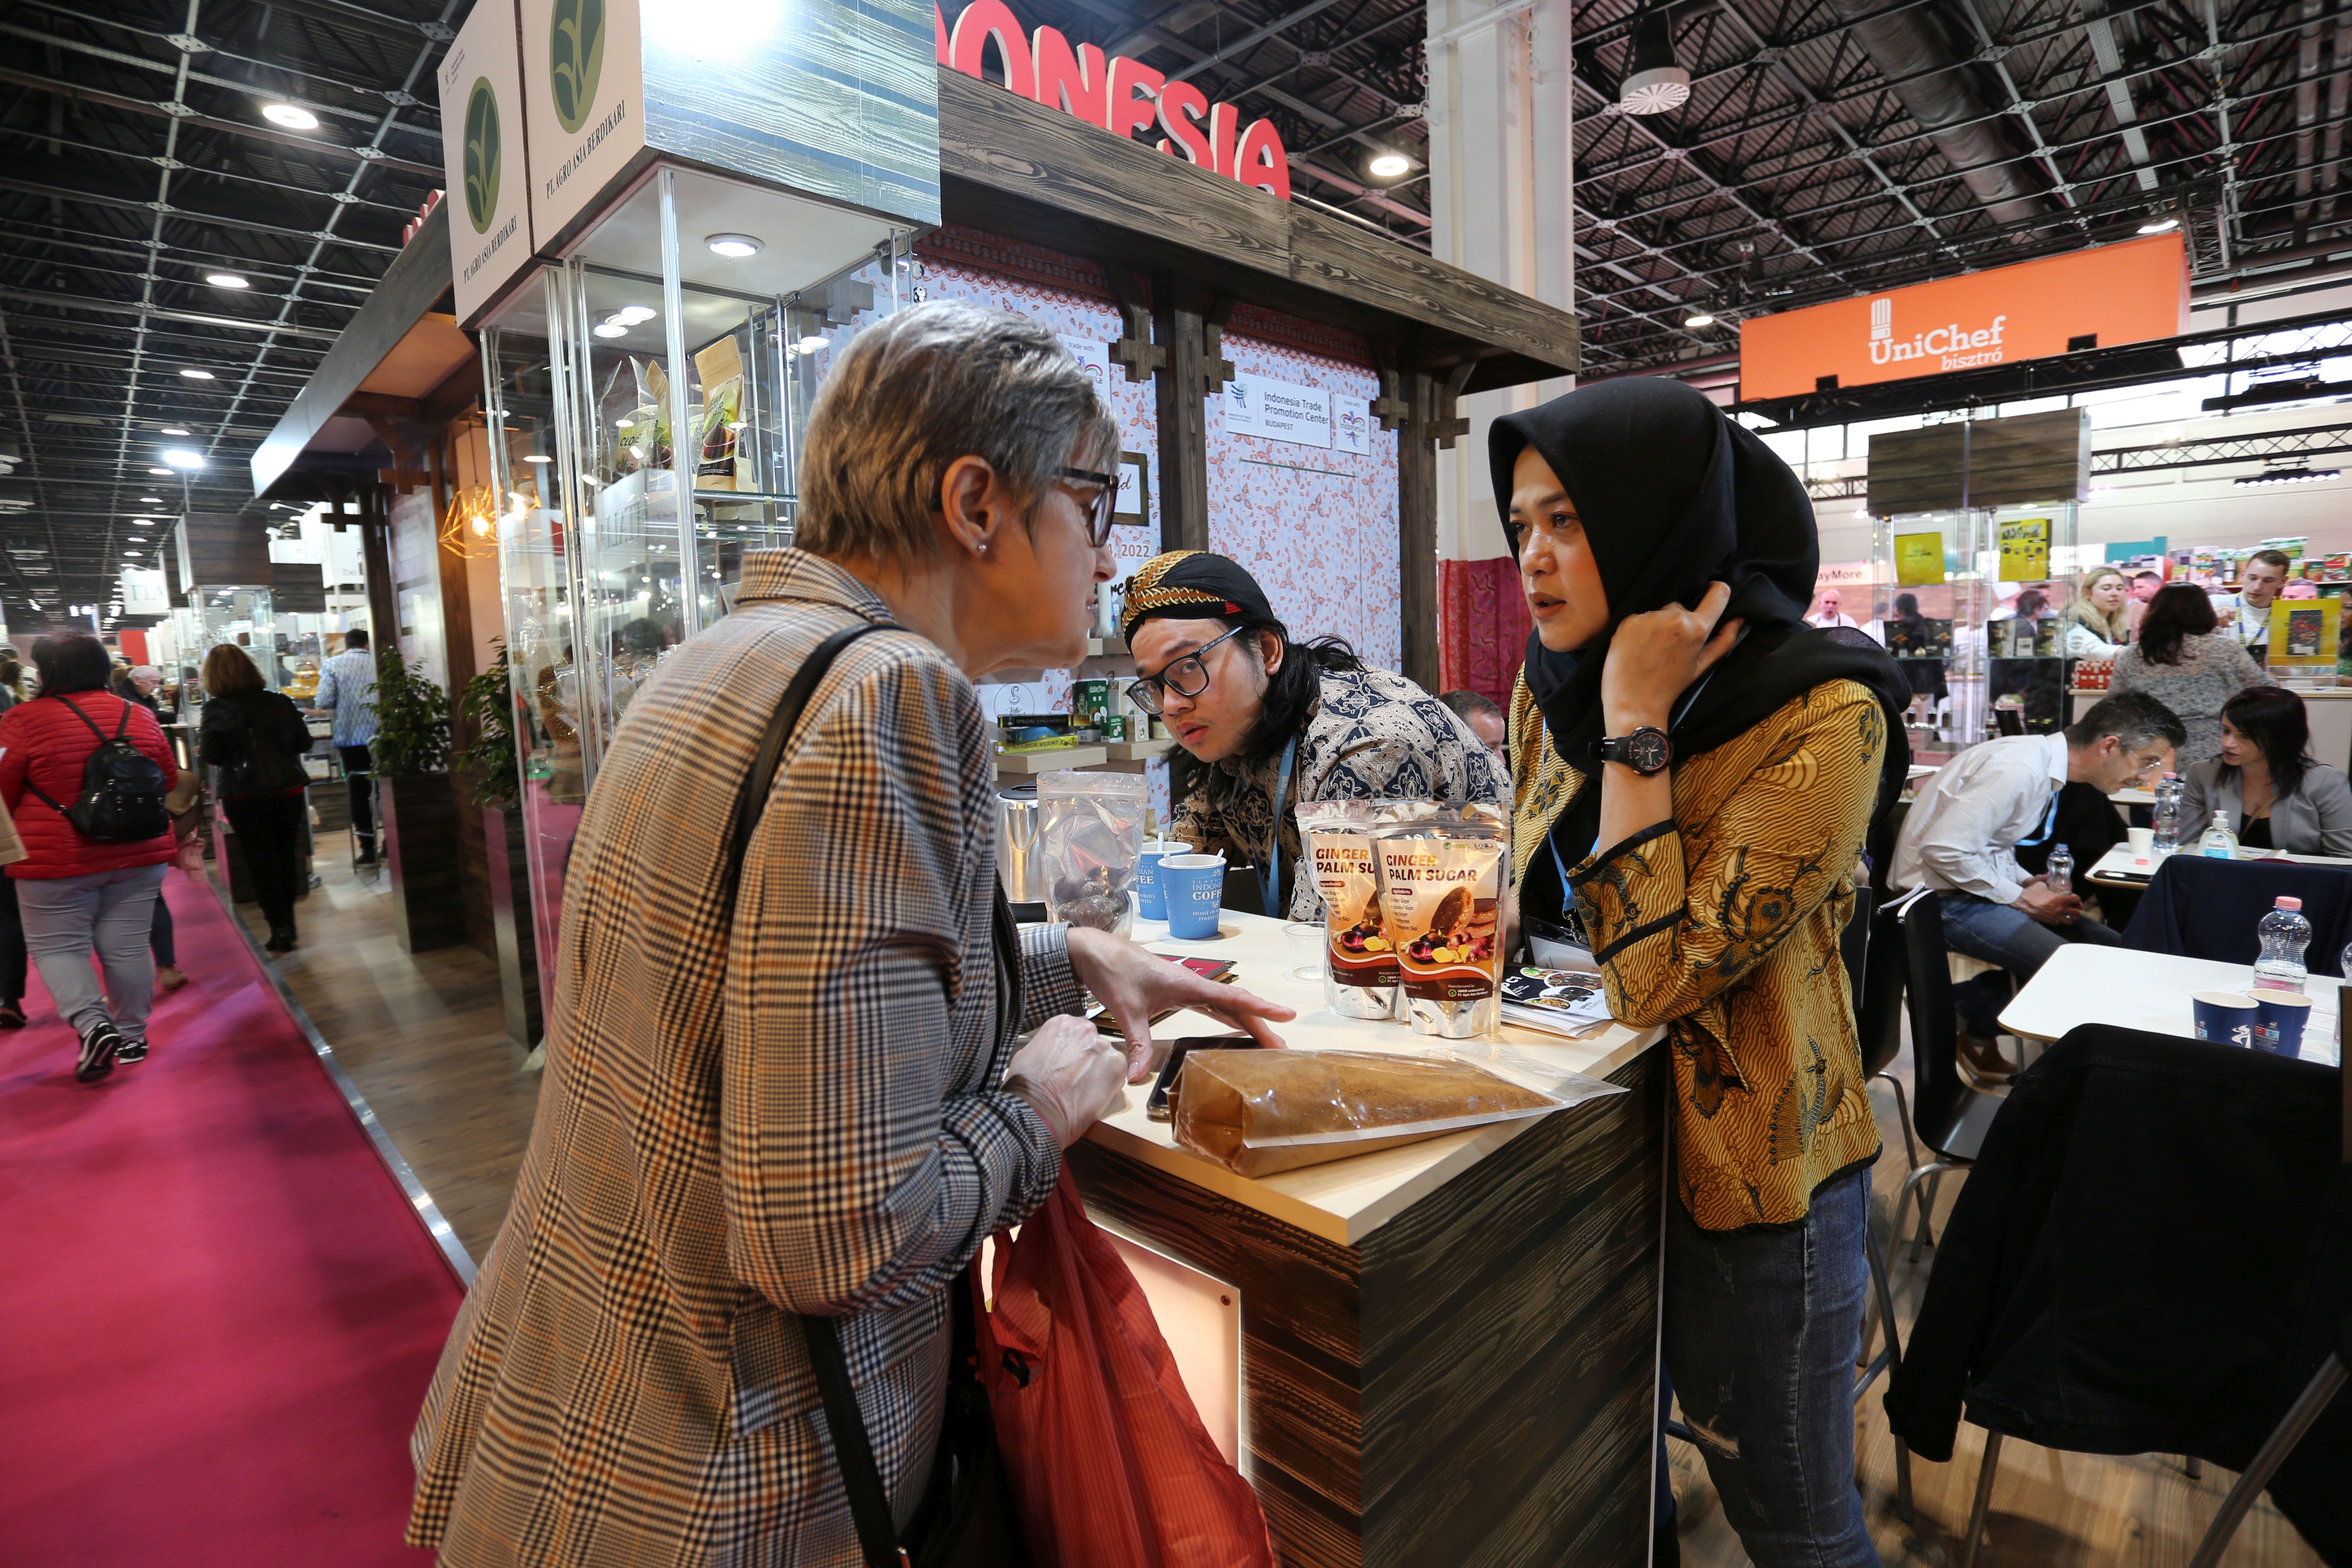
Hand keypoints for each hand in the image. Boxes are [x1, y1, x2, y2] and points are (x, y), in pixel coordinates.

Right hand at [1003, 1015, 1128, 1148]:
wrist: (1038, 1110)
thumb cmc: (1027, 1087)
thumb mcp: (1026, 1055)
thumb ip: (1045, 1047)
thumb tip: (1049, 1054)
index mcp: (1063, 1023)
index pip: (1076, 1034)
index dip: (1072, 1052)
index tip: (1067, 1065)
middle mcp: (1085, 1029)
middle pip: (1092, 1044)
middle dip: (1087, 1060)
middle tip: (1076, 1080)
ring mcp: (1102, 1045)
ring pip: (1106, 1059)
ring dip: (1099, 1073)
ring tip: (1083, 1091)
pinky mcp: (1116, 1064)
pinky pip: (1117, 1073)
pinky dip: (1109, 1085)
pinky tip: (1093, 1096)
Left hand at [1065, 925, 1294, 1081]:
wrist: (1094, 951)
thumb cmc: (1113, 971)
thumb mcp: (1126, 1009)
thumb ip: (1137, 1042)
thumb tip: (1137, 1076)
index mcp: (1188, 984)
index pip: (1232, 999)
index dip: (1260, 1008)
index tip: (1286, 1015)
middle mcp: (1192, 985)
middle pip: (1234, 1006)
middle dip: (1260, 1024)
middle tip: (1282, 1045)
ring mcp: (1185, 988)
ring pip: (1224, 1007)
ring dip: (1246, 1022)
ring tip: (1267, 1041)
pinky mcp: (1175, 992)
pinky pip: (1209, 1007)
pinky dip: (1225, 1018)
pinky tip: (1235, 1029)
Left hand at [1600, 580, 1744, 733]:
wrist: (1634, 703)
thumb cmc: (1670, 686)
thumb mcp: (1702, 665)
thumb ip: (1724, 640)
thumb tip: (1740, 618)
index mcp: (1697, 628)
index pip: (1717, 594)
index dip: (1716, 590)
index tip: (1712, 591)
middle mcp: (1674, 618)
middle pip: (1680, 606)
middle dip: (1678, 620)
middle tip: (1668, 646)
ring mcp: (1649, 618)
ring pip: (1658, 612)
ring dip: (1657, 625)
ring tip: (1651, 649)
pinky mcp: (1629, 621)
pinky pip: (1639, 618)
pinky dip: (1639, 629)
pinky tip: (1637, 648)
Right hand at [2012, 880, 2081, 924]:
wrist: (2022, 902)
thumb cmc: (2032, 892)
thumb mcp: (2041, 883)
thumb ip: (2047, 880)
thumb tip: (2048, 874)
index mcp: (2061, 899)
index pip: (2076, 899)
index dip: (2077, 899)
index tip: (2075, 899)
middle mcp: (2060, 909)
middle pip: (2077, 912)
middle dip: (2077, 909)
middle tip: (2075, 908)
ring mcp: (2055, 916)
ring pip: (2070, 921)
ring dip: (2071, 917)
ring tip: (2069, 915)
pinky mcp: (2049, 921)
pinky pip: (2059, 923)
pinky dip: (2061, 921)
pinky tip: (2059, 917)